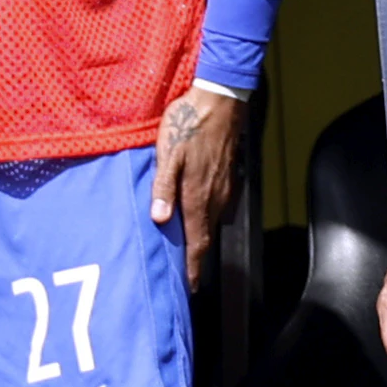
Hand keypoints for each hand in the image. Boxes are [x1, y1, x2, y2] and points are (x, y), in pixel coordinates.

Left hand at [150, 84, 245, 290]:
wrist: (220, 100)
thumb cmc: (189, 123)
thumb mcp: (168, 151)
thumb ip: (163, 186)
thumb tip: (159, 219)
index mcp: (197, 195)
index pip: (197, 241)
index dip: (194, 267)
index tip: (190, 287)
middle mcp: (214, 196)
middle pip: (206, 236)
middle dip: (196, 259)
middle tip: (187, 277)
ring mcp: (223, 185)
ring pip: (212, 221)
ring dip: (201, 239)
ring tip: (189, 253)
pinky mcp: (226, 174)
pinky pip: (217, 206)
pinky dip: (207, 219)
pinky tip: (197, 215)